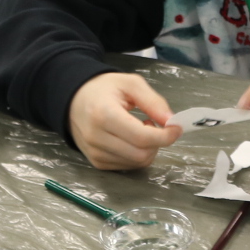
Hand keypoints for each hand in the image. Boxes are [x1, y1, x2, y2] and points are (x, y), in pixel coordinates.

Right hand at [66, 72, 181, 169]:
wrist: (74, 100)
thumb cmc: (104, 89)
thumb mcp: (131, 84)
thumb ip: (153, 102)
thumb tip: (172, 121)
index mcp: (104, 114)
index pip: (141, 137)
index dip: (165, 136)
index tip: (176, 128)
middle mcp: (96, 138)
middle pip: (142, 154)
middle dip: (157, 142)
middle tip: (153, 124)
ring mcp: (95, 153)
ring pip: (137, 163)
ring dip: (148, 149)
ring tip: (139, 129)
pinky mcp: (96, 162)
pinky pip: (128, 165)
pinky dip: (137, 154)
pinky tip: (130, 139)